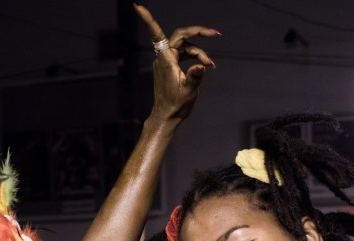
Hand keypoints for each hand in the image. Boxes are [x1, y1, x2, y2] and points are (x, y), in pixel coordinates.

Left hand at [135, 4, 218, 122]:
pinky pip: (184, 55)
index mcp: (166, 59)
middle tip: (215, 33)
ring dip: (200, 53)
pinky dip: (195, 58)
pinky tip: (205, 66)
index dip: (148, 19)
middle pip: (181, 36)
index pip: (158, 33)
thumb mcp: (188, 91)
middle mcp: (164, 57)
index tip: (138, 6)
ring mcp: (166, 61)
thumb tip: (202, 66)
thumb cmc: (176, 104)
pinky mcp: (170, 66)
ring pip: (186, 47)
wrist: (167, 116)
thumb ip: (195, 77)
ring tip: (211, 65)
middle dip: (198, 33)